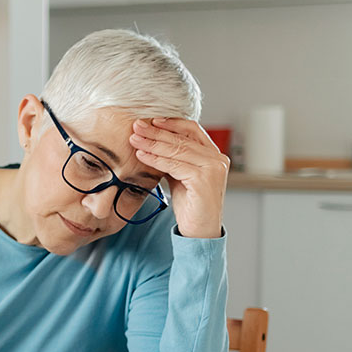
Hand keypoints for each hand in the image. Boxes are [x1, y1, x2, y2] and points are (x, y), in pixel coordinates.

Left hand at [129, 117, 228, 238]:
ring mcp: (213, 169)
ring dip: (152, 143)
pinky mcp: (204, 180)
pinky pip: (174, 165)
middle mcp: (217, 159)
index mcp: (214, 155)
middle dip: (156, 131)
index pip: (192, 129)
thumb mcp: (180, 176)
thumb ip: (173, 159)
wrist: (200, 231)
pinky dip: (156, 159)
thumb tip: (152, 143)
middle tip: (136, 126)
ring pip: (177, 150)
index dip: (171, 123)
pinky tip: (141, 155)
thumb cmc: (191, 205)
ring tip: (134, 139)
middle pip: (182, 138)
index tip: (150, 120)